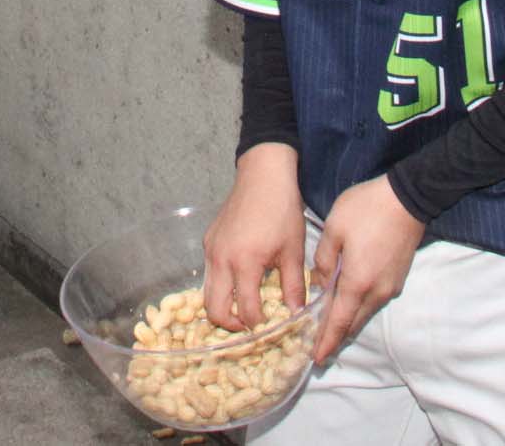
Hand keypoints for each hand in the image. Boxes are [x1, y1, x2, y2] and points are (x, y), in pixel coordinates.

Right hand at [202, 143, 308, 332]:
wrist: (263, 175)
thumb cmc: (282, 211)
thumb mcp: (293, 250)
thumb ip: (293, 286)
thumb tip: (297, 315)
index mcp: (245, 262)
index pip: (246, 310)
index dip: (259, 326)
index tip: (272, 330)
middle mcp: (221, 259)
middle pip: (214, 309)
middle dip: (231, 325)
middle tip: (251, 327)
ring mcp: (211, 249)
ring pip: (206, 293)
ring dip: (222, 306)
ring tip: (244, 308)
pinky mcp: (209, 240)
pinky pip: (209, 273)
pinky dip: (220, 286)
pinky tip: (240, 281)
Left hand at [310, 174, 424, 365]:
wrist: (406, 199)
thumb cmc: (366, 210)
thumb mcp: (334, 228)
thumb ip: (323, 259)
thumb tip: (320, 283)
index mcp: (357, 282)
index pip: (339, 321)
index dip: (326, 341)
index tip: (316, 358)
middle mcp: (376, 291)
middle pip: (353, 323)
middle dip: (336, 338)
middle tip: (319, 349)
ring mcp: (390, 286)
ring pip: (365, 313)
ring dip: (348, 323)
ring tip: (330, 330)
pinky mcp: (397, 278)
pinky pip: (374, 301)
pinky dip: (359, 309)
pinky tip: (349, 304)